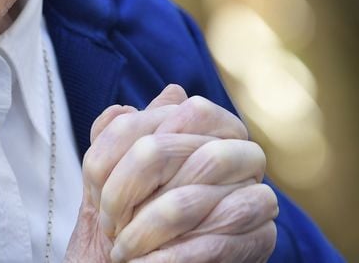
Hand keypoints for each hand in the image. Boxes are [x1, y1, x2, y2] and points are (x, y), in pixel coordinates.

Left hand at [67, 85, 277, 262]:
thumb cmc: (136, 223)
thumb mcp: (114, 178)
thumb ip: (118, 139)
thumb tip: (121, 110)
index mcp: (216, 125)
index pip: (180, 111)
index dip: (127, 144)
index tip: (95, 184)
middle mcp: (244, 153)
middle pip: (179, 149)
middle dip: (128, 189)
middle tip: (107, 222)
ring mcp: (259, 195)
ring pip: (191, 199)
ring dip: (144, 228)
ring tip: (121, 250)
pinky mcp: (263, 239)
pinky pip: (216, 242)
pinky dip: (171, 256)